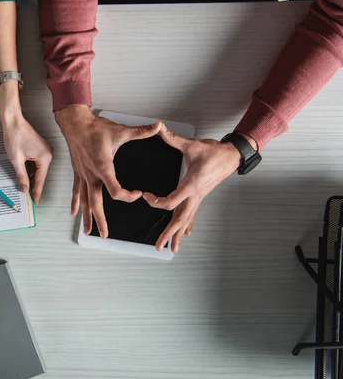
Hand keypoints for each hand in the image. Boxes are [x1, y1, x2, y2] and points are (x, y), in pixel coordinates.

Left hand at [2, 115, 52, 204]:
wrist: (13, 121)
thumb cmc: (15, 137)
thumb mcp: (16, 160)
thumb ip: (21, 176)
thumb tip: (25, 189)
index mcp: (45, 158)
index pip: (40, 179)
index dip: (37, 192)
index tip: (35, 201)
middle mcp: (48, 154)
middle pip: (41, 175)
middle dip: (34, 185)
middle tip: (30, 197)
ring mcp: (45, 150)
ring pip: (38, 169)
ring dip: (32, 177)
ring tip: (26, 188)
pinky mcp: (41, 148)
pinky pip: (37, 163)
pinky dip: (31, 169)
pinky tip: (25, 175)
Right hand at [55, 105, 162, 238]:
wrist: (75, 123)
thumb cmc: (95, 127)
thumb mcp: (120, 130)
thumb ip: (141, 132)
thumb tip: (158, 126)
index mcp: (103, 167)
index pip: (115, 191)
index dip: (127, 196)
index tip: (137, 195)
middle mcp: (91, 175)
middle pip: (96, 203)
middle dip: (100, 220)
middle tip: (105, 235)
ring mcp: (83, 175)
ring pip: (84, 201)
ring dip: (86, 217)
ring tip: (88, 232)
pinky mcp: (78, 173)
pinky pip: (76, 192)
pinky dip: (76, 204)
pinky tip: (74, 214)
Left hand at [143, 128, 253, 252]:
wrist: (232, 156)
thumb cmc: (213, 152)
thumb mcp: (192, 145)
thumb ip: (174, 139)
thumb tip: (160, 129)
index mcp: (191, 185)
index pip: (171, 202)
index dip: (157, 202)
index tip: (146, 196)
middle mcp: (195, 195)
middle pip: (180, 219)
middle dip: (169, 234)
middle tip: (159, 247)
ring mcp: (198, 198)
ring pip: (187, 220)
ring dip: (178, 235)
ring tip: (172, 249)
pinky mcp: (200, 196)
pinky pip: (192, 214)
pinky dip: (187, 225)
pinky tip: (186, 234)